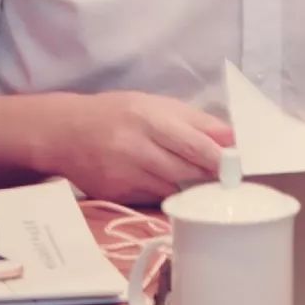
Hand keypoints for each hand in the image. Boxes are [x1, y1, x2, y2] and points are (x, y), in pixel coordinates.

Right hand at [36, 91, 233, 203]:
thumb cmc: (117, 113)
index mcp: (149, 118)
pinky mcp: (117, 196)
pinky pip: (154, 199)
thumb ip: (196, 121)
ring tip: (210, 188)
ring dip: (194, 190)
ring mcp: (125, 175)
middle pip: (186, 170)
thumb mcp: (155, 105)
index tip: (239, 167)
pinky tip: (179, 192)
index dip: (219, 158)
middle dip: (212, 178)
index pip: (192, 143)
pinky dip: (170, 196)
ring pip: (173, 189)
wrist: (65, 132)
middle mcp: (136, 147)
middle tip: (233, 182)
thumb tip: (233, 137)